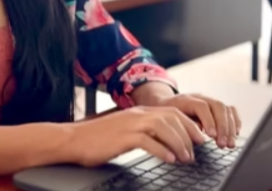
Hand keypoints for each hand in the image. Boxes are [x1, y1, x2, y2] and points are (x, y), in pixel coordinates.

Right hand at [66, 106, 207, 166]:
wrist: (73, 139)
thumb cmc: (97, 139)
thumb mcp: (125, 131)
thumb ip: (144, 132)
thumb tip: (164, 143)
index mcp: (139, 112)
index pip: (172, 113)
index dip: (188, 125)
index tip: (199, 138)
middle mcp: (137, 114)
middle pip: (172, 118)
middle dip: (188, 134)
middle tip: (197, 150)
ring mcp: (130, 124)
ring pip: (164, 128)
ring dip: (179, 143)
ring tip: (185, 158)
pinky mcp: (123, 137)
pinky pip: (148, 141)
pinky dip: (162, 150)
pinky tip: (169, 159)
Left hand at [154, 93, 241, 148]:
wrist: (166, 104)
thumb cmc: (166, 114)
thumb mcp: (169, 120)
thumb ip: (181, 126)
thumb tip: (195, 136)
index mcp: (186, 100)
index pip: (202, 106)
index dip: (208, 121)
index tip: (211, 136)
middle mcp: (201, 97)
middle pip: (218, 106)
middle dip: (223, 127)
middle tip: (222, 144)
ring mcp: (210, 100)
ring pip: (226, 108)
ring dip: (231, 128)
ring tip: (229, 144)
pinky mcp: (217, 107)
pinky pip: (231, 110)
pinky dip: (235, 122)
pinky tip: (235, 134)